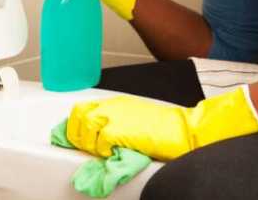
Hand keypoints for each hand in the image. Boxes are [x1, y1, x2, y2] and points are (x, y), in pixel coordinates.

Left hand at [65, 87, 257, 160]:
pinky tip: (112, 153)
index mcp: (116, 103)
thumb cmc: (166, 129)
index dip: (73, 124)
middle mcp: (112, 107)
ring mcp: (116, 117)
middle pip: (78, 117)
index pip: (82, 109)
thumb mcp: (136, 120)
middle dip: (76, 134)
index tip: (70, 137)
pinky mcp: (121, 131)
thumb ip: (116, 125)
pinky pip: (100, 142)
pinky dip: (102, 150)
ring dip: (90, 143)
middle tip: (85, 148)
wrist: (186, 130)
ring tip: (102, 152)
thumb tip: (98, 140)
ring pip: (86, 129)